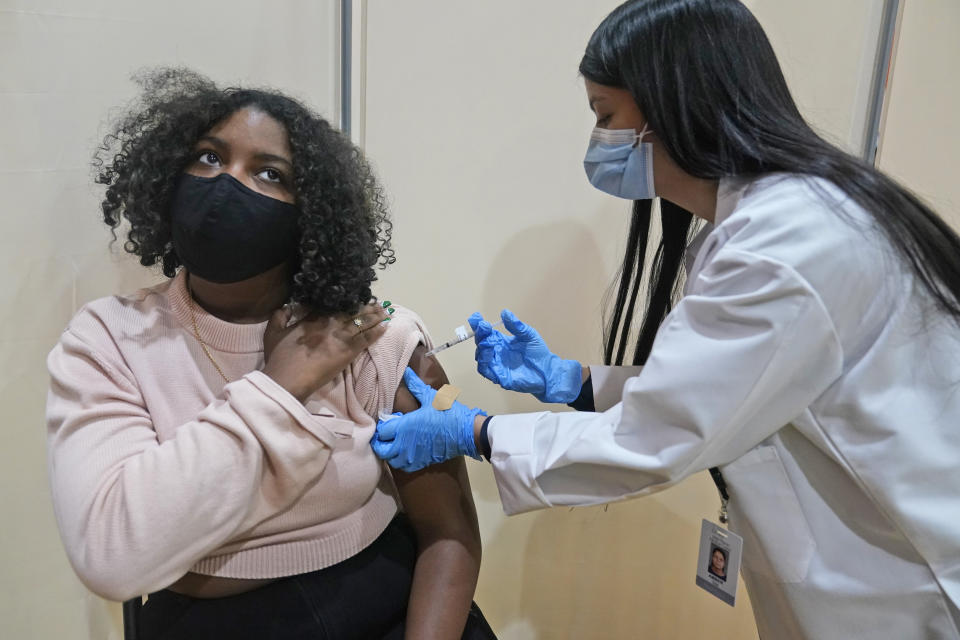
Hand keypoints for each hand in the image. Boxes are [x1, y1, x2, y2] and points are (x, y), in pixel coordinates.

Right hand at [262, 303, 387, 401]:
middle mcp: (329, 323)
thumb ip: (279, 316)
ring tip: (385, 311)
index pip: (332, 305)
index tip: (353, 297)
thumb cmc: (279, 359)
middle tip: (376, 302)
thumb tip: (286, 307)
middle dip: (365, 306)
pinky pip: (367, 338)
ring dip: (375, 316)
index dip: (345, 301)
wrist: (288, 379)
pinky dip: (377, 331)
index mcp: (312, 318)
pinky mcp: (348, 351)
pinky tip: (386, 326)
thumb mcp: (272, 333)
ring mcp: (340, 336)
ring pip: (362, 322)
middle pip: (351, 311)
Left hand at [372, 368, 484, 471]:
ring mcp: (412, 456)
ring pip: (391, 460)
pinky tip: (405, 452)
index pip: (381, 431)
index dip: (382, 426)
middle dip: (380, 442)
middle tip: (386, 434)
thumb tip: (406, 372)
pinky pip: (403, 467)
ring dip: (390, 453)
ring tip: (395, 443)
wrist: (466, 433)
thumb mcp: (431, 397)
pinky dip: (400, 461)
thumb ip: (415, 386)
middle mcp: (404, 444)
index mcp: (404, 427)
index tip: (389, 421)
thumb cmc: (448, 414)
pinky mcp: (421, 463)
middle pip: (381, 449)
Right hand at [469, 309, 582, 402]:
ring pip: (481, 357)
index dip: (479, 325)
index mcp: (501, 342)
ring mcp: (497, 365)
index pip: (486, 333)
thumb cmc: (538, 353)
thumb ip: (516, 326)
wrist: (548, 371)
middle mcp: (497, 353)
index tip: (476, 317)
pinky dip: (484, 362)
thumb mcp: (528, 335)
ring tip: (487, 341)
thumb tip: (505, 312)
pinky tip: (488, 353)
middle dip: (480, 334)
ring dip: (481, 348)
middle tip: (484, 326)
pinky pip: (485, 371)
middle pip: (481, 343)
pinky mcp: (500, 377)